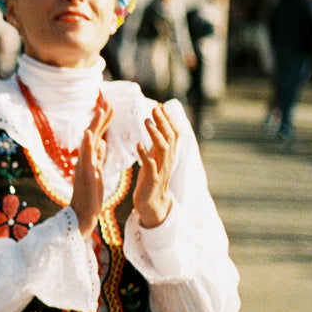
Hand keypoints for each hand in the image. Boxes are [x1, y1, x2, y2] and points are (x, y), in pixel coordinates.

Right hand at [69, 93, 113, 237]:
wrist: (83, 214)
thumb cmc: (89, 196)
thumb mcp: (96, 172)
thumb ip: (97, 157)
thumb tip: (101, 142)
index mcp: (90, 158)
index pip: (97, 136)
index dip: (103, 121)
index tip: (110, 107)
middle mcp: (85, 159)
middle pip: (93, 134)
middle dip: (101, 118)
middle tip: (108, 101)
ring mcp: (84, 165)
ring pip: (89, 141)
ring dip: (95, 125)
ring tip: (101, 110)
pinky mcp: (85, 174)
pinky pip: (86, 157)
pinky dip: (88, 144)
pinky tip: (90, 133)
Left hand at [134, 104, 177, 227]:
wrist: (151, 205)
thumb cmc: (151, 180)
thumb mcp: (155, 159)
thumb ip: (156, 144)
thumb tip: (156, 126)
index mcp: (167, 155)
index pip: (173, 134)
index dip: (169, 121)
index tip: (161, 107)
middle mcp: (166, 161)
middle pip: (169, 138)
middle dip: (163, 122)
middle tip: (154, 108)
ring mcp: (160, 170)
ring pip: (163, 149)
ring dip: (155, 134)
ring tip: (146, 121)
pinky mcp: (151, 180)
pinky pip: (150, 166)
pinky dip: (145, 154)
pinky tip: (138, 144)